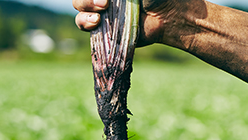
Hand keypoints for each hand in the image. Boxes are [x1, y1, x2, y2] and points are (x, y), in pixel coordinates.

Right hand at [72, 0, 205, 45]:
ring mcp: (103, 11)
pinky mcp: (105, 29)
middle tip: (105, 3)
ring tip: (98, 17)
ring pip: (79, 8)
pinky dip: (85, 23)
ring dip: (84, 9)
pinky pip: (85, 26)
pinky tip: (96, 22)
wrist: (168, 16)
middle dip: (86, 0)